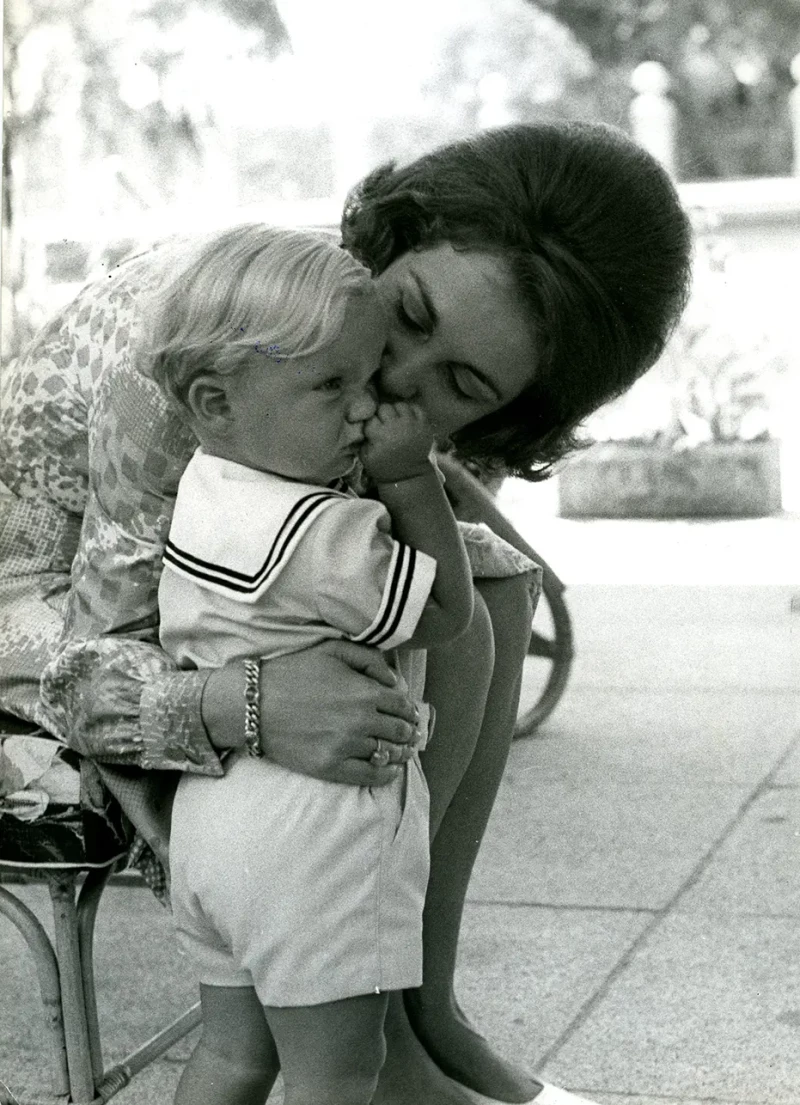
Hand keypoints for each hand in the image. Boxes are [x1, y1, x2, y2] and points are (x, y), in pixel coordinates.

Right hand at [202, 640, 420, 785]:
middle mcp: (360, 720)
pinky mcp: (330, 767)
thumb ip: (369, 660)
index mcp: (364, 692)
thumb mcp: (332, 651)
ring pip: (388, 754)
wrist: (254, 703)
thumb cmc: (293, 672)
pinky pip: (370, 776)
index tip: (410, 713)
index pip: (402, 706)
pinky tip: (390, 769)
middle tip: (412, 733)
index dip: (410, 710)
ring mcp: (346, 746)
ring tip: (404, 750)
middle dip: (409, 731)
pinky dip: (386, 774)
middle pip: (400, 731)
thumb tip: (396, 682)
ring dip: (401, 752)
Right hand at [360, 401, 434, 483]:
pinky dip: (411, 412)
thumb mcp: (365, 457)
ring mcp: (412, 424)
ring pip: (400, 405)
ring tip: (396, 421)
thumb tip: (359, 422)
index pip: (370, 418)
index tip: (372, 430)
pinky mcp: (424, 425)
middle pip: (384, 408)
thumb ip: (361, 439)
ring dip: (396, 412)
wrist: (408, 475)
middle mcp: (396, 427)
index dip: (370, 423)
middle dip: (382, 415)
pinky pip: (416, 408)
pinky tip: (407, 420)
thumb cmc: (384, 466)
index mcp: (380, 435)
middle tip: (384, 424)